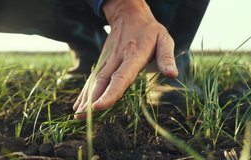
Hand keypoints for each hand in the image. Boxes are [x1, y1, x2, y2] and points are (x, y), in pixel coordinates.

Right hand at [73, 0, 177, 118]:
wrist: (129, 14)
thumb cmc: (150, 30)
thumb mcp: (164, 39)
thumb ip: (166, 57)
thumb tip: (172, 75)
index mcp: (133, 55)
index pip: (121, 77)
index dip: (110, 93)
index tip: (98, 107)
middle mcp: (117, 58)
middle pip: (102, 81)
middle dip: (92, 100)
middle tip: (82, 117)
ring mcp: (108, 59)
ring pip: (95, 80)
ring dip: (86, 98)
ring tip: (78, 115)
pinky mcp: (103, 60)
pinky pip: (93, 77)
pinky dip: (85, 91)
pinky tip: (79, 103)